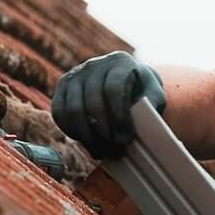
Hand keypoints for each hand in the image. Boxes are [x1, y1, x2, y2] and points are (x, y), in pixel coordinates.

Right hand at [51, 53, 166, 158]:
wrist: (123, 80)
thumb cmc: (141, 91)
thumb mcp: (154, 95)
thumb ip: (153, 104)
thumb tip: (144, 120)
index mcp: (120, 62)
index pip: (114, 88)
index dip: (119, 116)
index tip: (126, 139)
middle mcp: (94, 65)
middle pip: (92, 102)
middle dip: (104, 133)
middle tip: (115, 152)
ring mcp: (75, 74)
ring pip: (73, 110)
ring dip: (87, 136)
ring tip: (101, 152)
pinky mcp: (62, 87)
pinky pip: (59, 113)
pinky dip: (71, 131)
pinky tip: (87, 143)